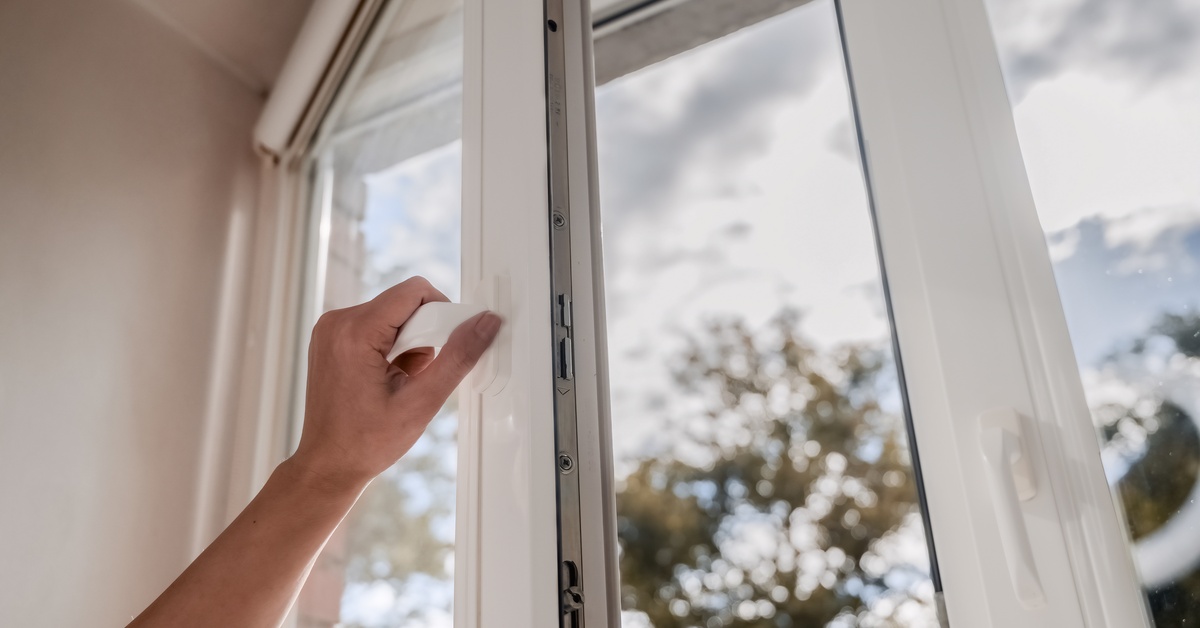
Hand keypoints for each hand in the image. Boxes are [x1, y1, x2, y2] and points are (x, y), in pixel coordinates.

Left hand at [290, 277, 500, 491]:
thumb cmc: (366, 442)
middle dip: (423, 335)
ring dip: (409, 344)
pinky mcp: (332, 337)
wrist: (329, 464)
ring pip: (393, 314)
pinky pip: (376, 325)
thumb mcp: (422, 401)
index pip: (414, 291)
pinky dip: (392, 346)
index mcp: (353, 332)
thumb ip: (458, 357)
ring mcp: (330, 329)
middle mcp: (336, 322)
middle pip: (404, 303)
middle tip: (419, 375)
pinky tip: (388, 379)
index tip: (447, 347)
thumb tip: (485, 323)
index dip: (442, 314)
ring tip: (400, 382)